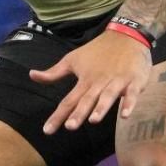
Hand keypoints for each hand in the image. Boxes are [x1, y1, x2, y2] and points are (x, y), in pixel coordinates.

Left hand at [30, 30, 152, 134]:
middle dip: (79, 113)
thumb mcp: (72, 60)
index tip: (47, 130)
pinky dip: (129, 103)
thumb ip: (54, 73)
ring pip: (108, 96)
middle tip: (70, 127)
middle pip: (87, 100)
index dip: (58, 115)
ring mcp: (117, 81)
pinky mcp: (134, 81)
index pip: (68, 101)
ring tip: (93, 120)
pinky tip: (124, 115)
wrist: (126, 35)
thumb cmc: (97, 51)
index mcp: (84, 80)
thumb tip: (31, 75)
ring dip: (101, 108)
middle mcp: (99, 82)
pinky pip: (132, 94)